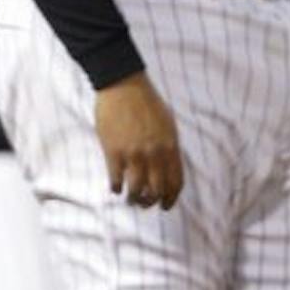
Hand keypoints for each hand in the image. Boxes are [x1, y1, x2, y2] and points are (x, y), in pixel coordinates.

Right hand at [94, 71, 184, 209]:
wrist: (122, 85)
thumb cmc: (146, 101)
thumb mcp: (168, 124)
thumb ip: (169, 146)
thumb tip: (166, 167)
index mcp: (170, 146)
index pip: (175, 182)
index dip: (171, 198)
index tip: (165, 205)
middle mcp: (154, 154)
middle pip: (156, 190)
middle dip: (151, 202)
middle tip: (145, 204)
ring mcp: (133, 153)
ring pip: (137, 189)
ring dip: (133, 199)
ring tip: (130, 199)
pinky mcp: (113, 151)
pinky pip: (116, 178)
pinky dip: (116, 188)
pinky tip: (115, 188)